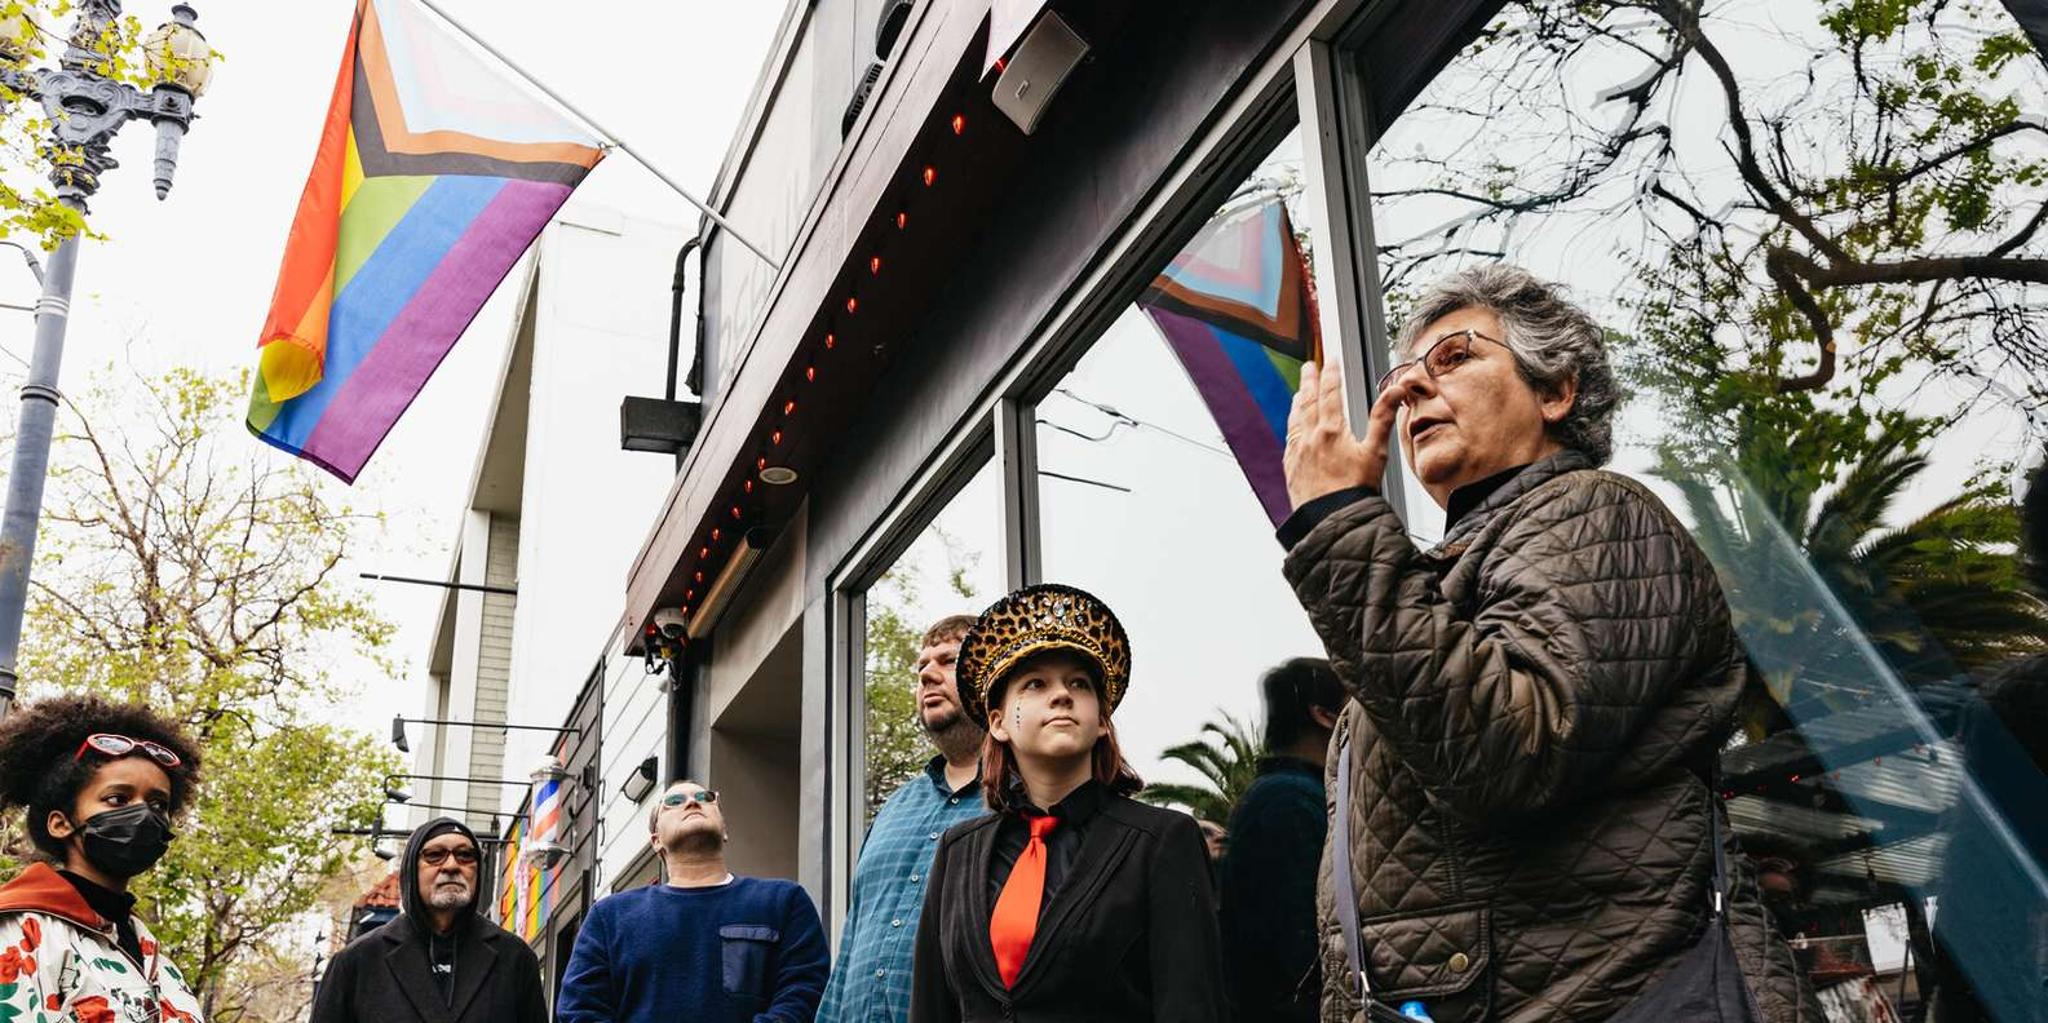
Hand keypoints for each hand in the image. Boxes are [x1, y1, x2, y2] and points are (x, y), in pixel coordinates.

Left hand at [1282, 359, 1408, 509]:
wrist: (1332, 520)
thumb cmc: (1356, 491)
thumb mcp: (1375, 452)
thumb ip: (1382, 418)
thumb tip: (1394, 390)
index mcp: (1331, 431)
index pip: (1331, 393)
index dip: (1331, 374)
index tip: (1331, 361)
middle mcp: (1310, 438)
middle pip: (1308, 401)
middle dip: (1309, 381)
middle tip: (1309, 366)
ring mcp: (1297, 453)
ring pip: (1295, 419)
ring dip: (1298, 402)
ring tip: (1298, 392)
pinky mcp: (1290, 468)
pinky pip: (1289, 440)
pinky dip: (1292, 426)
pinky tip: (1294, 428)